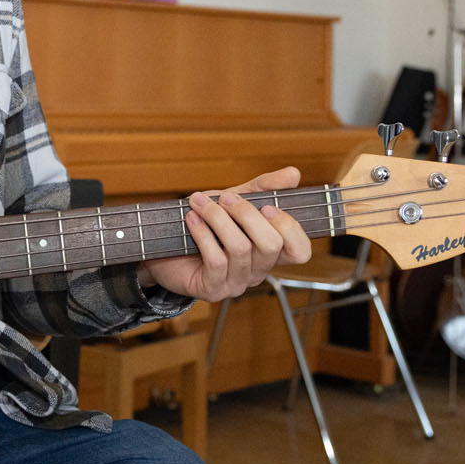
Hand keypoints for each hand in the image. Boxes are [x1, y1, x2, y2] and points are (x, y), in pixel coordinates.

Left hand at [138, 168, 310, 301]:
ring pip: (241, 249)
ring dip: (218, 219)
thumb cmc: (206, 224)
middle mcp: (258, 271)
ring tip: (199, 203)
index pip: (300, 251)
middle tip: (225, 198)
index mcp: (270, 252)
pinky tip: (192, 219)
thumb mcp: (235, 200)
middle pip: (271, 245)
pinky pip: (215, 260)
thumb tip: (294, 173)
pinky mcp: (212, 289)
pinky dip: (203, 234)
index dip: (290, 228)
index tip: (267, 206)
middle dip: (247, 214)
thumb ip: (263, 188)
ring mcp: (237, 283)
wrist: (164, 243)